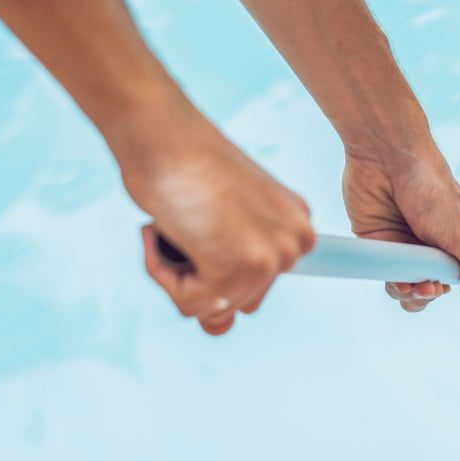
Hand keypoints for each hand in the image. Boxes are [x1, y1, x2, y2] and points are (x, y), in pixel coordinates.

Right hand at [119, 107, 314, 334]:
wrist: (164, 134)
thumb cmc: (185, 165)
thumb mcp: (226, 215)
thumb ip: (231, 263)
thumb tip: (221, 326)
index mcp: (297, 225)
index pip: (261, 281)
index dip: (220, 264)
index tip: (210, 232)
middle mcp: (295, 243)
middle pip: (238, 301)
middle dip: (199, 273)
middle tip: (186, 222)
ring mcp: (270, 258)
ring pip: (209, 307)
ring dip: (177, 274)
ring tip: (177, 222)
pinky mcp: (236, 270)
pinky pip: (187, 303)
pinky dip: (161, 272)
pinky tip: (164, 228)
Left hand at [342, 144, 459, 311]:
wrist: (388, 158)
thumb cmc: (430, 188)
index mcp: (450, 237)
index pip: (449, 275)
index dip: (444, 287)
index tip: (441, 287)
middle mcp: (425, 241)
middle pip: (425, 283)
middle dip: (426, 293)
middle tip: (426, 287)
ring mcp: (399, 240)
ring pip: (402, 283)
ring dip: (407, 293)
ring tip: (410, 288)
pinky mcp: (374, 239)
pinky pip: (381, 270)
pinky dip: (390, 281)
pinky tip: (396, 280)